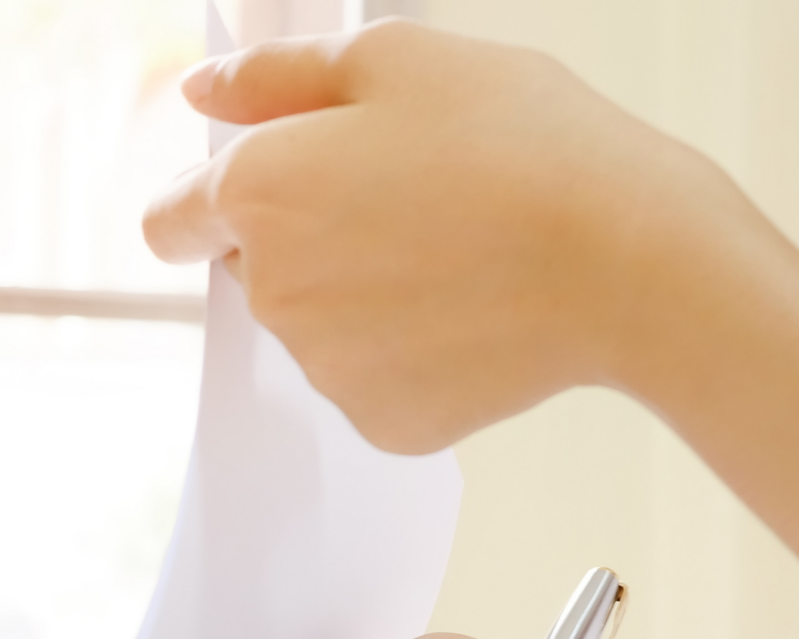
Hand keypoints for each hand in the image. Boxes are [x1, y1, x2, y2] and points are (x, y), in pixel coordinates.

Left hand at [144, 21, 711, 455]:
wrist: (628, 261)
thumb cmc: (526, 147)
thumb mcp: (398, 59)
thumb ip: (278, 76)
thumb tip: (204, 93)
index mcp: (259, 192)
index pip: (171, 219)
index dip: (217, 196)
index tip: (276, 185)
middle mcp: (274, 291)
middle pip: (258, 268)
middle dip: (310, 234)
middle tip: (411, 197)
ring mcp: (326, 367)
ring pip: (320, 326)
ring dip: (363, 293)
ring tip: (456, 249)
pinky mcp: (382, 420)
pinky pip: (375, 380)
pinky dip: (411, 351)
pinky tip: (472, 308)